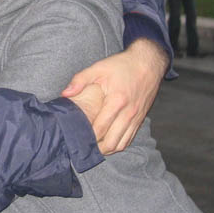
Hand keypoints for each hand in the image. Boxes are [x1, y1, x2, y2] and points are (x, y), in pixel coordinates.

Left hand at [62, 39, 167, 154]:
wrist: (148, 63)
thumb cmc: (122, 65)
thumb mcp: (99, 68)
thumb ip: (80, 80)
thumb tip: (65, 94)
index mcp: (116, 101)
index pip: (100, 128)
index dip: (88, 137)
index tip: (76, 140)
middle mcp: (128, 113)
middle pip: (111, 142)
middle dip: (97, 149)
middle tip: (84, 147)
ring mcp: (136, 117)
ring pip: (122, 143)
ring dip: (108, 149)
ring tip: (94, 148)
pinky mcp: (141, 118)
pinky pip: (130, 138)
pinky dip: (119, 144)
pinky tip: (109, 143)